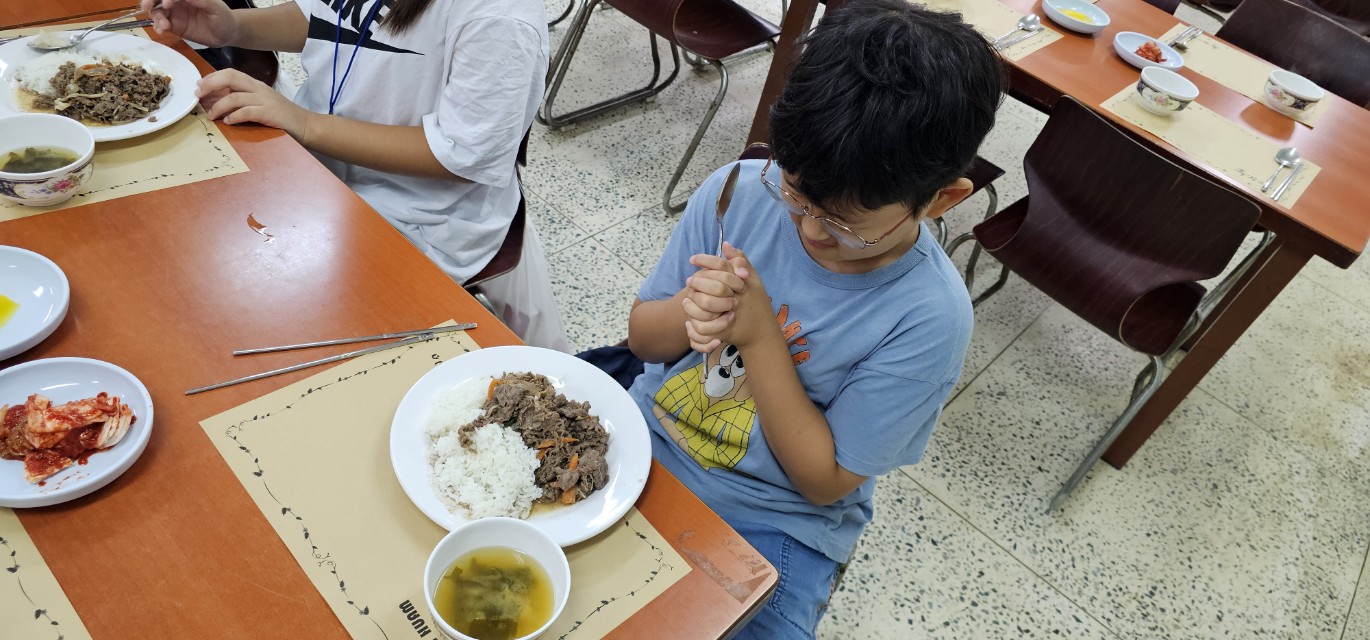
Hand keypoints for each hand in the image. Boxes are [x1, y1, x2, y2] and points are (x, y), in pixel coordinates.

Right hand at [144, 0, 238, 47]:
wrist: (227, 34)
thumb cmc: (224, 17)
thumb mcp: (215, 7)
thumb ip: (200, 0)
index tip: (168, 4)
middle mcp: (178, 2)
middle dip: (150, 1)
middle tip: (147, 7)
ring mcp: (175, 14)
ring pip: (158, 12)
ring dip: (156, 17)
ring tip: (164, 26)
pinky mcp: (175, 27)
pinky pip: (162, 25)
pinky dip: (158, 27)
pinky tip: (161, 31)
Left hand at [196, 69, 311, 139]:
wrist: (305, 126)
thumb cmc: (281, 116)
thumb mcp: (261, 102)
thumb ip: (243, 100)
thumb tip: (218, 101)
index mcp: (255, 84)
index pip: (230, 73)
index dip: (212, 78)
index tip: (199, 86)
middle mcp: (259, 88)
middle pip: (230, 77)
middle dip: (210, 85)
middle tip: (198, 95)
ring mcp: (265, 100)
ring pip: (235, 96)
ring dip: (218, 106)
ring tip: (211, 115)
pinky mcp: (269, 113)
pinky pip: (247, 112)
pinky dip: (234, 116)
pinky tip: (228, 121)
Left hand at [683, 242, 769, 351]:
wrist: (762, 332)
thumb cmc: (757, 302)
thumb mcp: (753, 279)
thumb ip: (740, 260)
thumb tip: (725, 244)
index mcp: (743, 283)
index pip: (722, 266)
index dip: (706, 260)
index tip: (692, 259)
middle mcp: (738, 297)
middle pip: (713, 285)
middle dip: (698, 281)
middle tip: (689, 280)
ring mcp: (732, 314)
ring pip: (707, 304)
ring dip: (694, 300)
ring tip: (687, 297)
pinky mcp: (725, 330)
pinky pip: (704, 327)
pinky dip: (695, 321)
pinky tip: (690, 314)